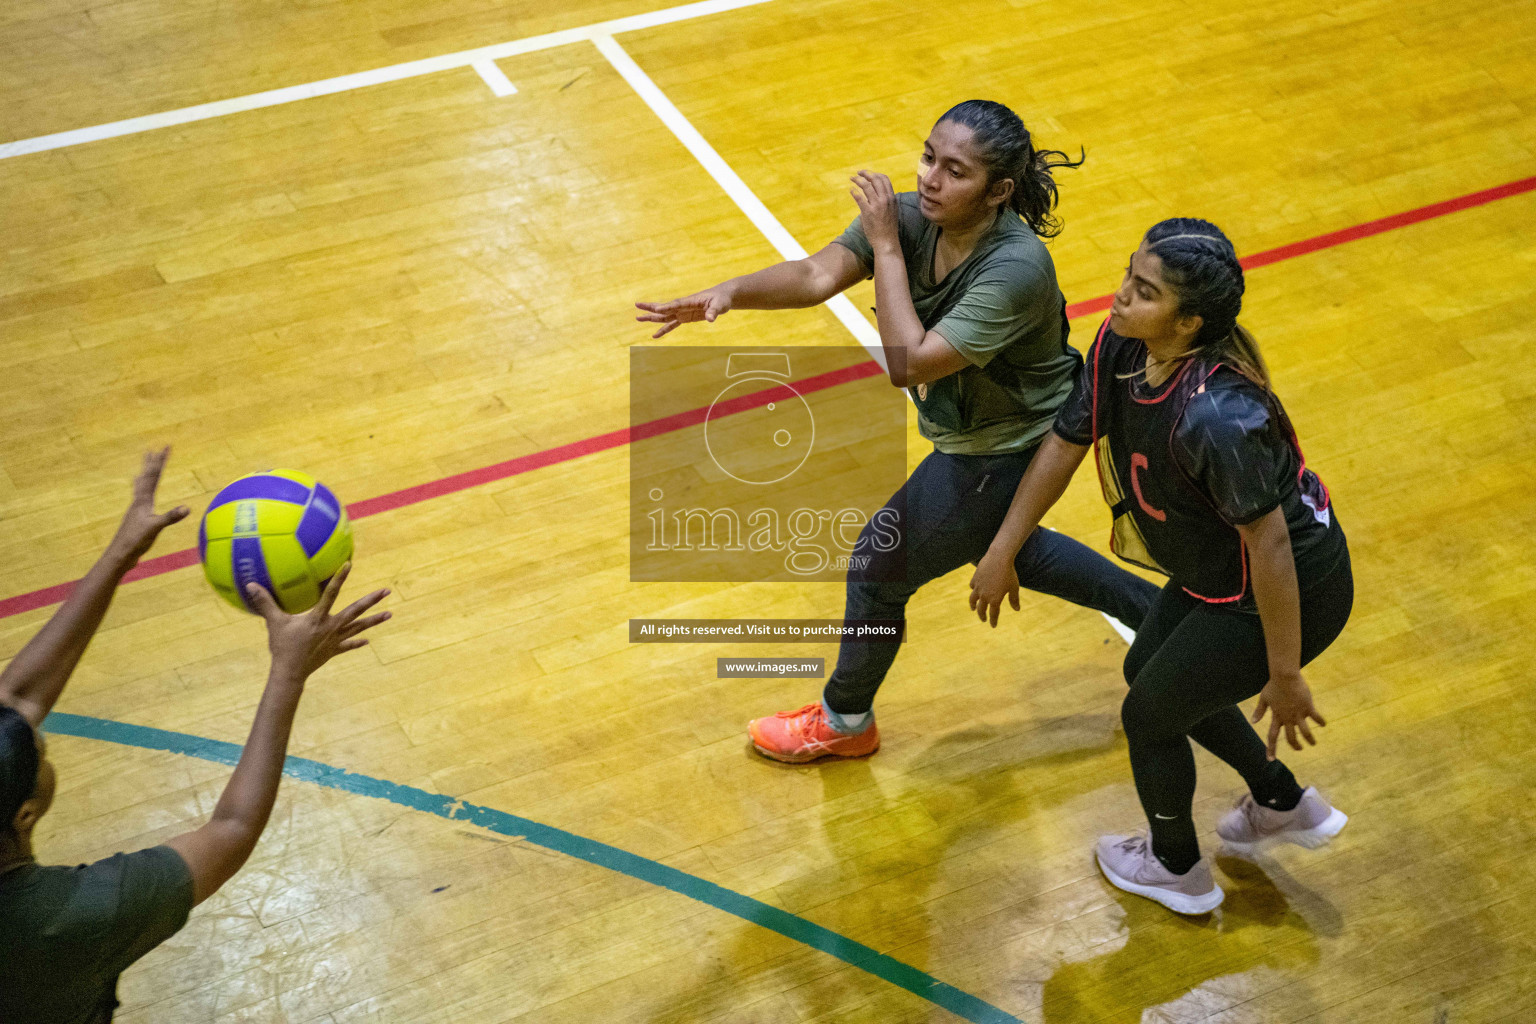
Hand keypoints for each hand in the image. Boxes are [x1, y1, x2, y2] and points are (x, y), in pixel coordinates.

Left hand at [107, 447, 190, 569]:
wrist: (120, 554)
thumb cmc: (136, 541)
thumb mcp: (155, 528)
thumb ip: (170, 517)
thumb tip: (187, 508)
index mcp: (143, 500)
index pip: (153, 475)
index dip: (160, 461)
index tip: (166, 446)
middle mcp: (138, 500)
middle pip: (146, 476)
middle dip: (152, 462)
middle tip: (155, 448)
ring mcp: (136, 508)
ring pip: (141, 485)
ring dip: (145, 473)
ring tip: (144, 465)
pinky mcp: (137, 516)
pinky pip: (140, 496)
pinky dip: (141, 489)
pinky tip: (141, 493)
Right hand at [245, 563, 390, 681]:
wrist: (290, 674)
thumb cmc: (282, 647)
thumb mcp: (273, 623)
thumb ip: (265, 603)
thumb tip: (250, 585)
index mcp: (318, 618)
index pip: (331, 593)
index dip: (340, 578)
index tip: (349, 565)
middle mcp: (331, 627)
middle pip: (356, 610)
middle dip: (372, 600)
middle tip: (387, 591)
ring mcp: (335, 640)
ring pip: (359, 627)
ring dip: (374, 621)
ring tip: (389, 614)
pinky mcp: (334, 651)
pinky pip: (348, 645)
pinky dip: (357, 642)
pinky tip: (367, 641)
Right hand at [635, 287, 732, 337]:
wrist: (722, 298)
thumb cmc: (721, 299)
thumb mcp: (720, 305)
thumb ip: (714, 311)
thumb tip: (710, 319)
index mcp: (690, 301)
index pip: (675, 304)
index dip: (666, 307)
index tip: (656, 309)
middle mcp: (683, 306)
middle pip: (664, 307)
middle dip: (651, 307)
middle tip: (637, 306)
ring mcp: (682, 312)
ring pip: (664, 316)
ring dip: (651, 317)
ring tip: (637, 318)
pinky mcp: (685, 318)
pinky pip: (672, 324)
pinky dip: (663, 330)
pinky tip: (654, 336)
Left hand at [850, 171, 899, 254]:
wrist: (886, 241)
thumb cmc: (887, 228)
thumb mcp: (891, 210)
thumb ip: (884, 200)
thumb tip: (873, 193)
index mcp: (892, 198)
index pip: (885, 179)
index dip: (875, 174)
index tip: (868, 174)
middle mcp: (886, 199)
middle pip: (876, 179)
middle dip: (866, 173)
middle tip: (858, 173)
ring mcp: (877, 205)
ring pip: (867, 186)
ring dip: (858, 180)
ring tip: (852, 179)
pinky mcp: (868, 212)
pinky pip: (859, 197)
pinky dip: (854, 191)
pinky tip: (851, 190)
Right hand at [968, 545, 1020, 626]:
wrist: (999, 558)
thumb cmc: (1009, 573)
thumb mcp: (1014, 587)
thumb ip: (1014, 599)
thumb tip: (1017, 610)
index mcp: (995, 599)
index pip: (993, 614)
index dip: (993, 621)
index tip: (993, 626)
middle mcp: (985, 595)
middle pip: (981, 609)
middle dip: (982, 616)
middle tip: (984, 620)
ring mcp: (978, 587)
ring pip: (973, 600)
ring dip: (973, 606)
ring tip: (973, 608)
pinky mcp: (975, 579)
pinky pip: (973, 587)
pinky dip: (974, 590)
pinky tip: (975, 590)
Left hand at [1251, 669, 1326, 759]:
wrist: (1285, 676)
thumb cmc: (1274, 685)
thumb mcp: (1264, 698)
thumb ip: (1259, 711)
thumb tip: (1253, 722)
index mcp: (1277, 717)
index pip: (1272, 736)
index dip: (1271, 749)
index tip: (1270, 760)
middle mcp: (1287, 718)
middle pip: (1291, 738)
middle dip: (1295, 746)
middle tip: (1299, 749)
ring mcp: (1298, 713)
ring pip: (1306, 732)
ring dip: (1310, 740)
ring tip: (1313, 743)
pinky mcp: (1308, 707)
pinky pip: (1316, 717)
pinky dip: (1320, 722)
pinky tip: (1323, 724)